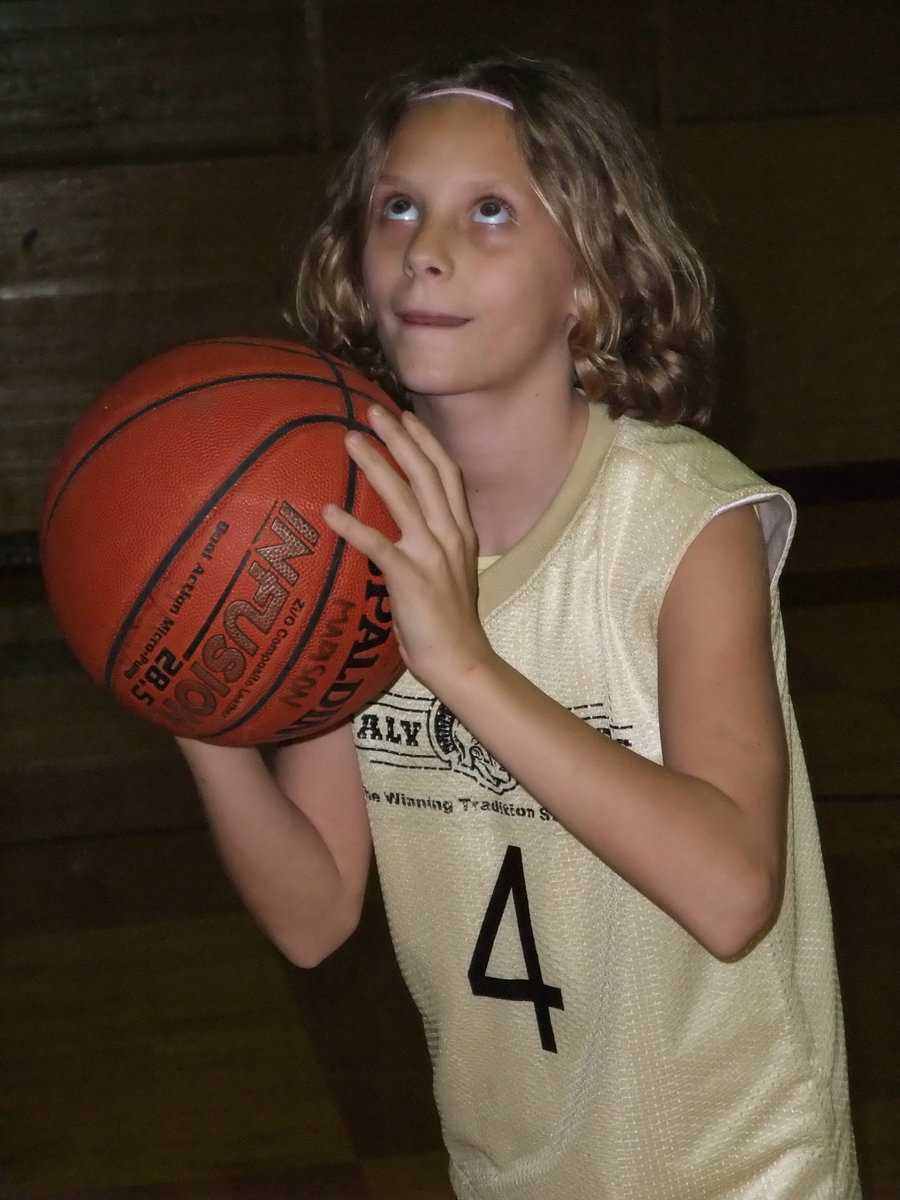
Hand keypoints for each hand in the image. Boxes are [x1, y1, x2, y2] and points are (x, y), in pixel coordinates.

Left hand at [323, 404, 493, 691]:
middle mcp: (451, 535)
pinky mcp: (411, 577)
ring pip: (404, 497)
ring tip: (349, 440)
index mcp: (462, 533)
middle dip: (400, 437)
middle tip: (372, 411)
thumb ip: (434, 545)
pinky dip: (351, 526)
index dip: (426, 442)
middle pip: (427, 473)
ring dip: (375, 464)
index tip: (406, 415)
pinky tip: (328, 511)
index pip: (448, 474)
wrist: (461, 660)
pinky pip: (377, 544)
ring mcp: (433, 555)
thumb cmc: (450, 623)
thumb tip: (405, 530)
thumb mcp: (450, 573)